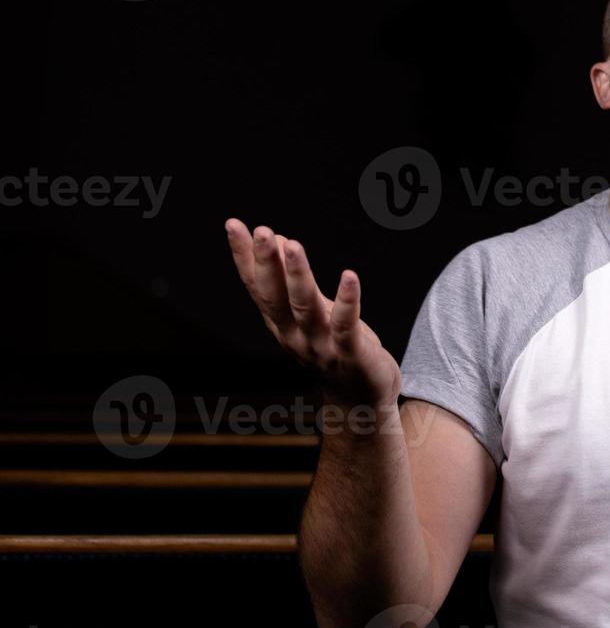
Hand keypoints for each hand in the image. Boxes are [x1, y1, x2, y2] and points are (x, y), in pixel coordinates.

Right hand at [224, 219, 400, 408]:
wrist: (359, 402)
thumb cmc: (332, 349)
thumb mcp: (308, 312)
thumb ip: (291, 281)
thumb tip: (277, 238)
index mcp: (280, 324)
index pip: (256, 286)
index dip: (243, 256)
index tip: (233, 225)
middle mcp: (293, 335)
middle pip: (274, 296)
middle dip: (266, 263)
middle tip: (260, 230)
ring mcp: (320, 347)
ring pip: (305, 307)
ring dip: (298, 275)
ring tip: (292, 244)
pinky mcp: (350, 354)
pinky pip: (346, 325)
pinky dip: (347, 300)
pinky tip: (349, 275)